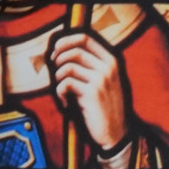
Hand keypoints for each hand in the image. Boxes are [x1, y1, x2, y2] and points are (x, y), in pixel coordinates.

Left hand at [49, 31, 127, 151]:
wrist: (114, 131)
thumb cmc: (102, 105)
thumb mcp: (101, 80)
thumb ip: (89, 65)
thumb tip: (61, 50)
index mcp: (110, 60)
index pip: (85, 38)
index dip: (66, 41)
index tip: (55, 50)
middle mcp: (108, 67)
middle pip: (75, 50)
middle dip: (58, 58)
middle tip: (54, 69)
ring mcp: (101, 80)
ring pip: (68, 67)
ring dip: (58, 78)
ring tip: (61, 89)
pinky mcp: (92, 93)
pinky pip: (66, 84)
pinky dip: (60, 92)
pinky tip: (64, 101)